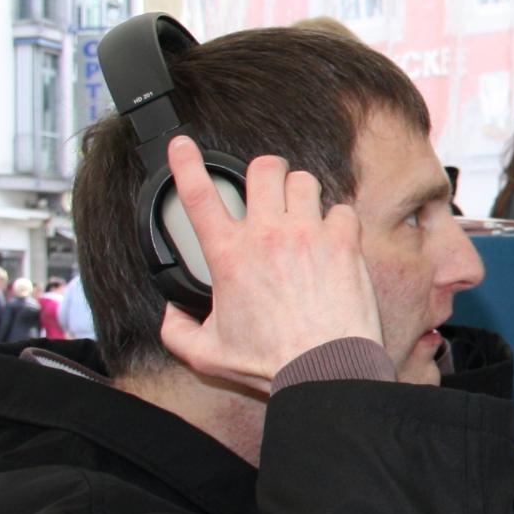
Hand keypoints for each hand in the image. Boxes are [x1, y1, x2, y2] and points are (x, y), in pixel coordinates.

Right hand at [154, 137, 383, 394]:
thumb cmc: (270, 363)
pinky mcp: (343, 242)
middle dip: (265, 172)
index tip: (181, 144)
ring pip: (304, 181)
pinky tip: (333, 240)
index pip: (197, 197)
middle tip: (268, 188)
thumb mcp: (205, 353)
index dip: (185, 164)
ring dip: (301, 193)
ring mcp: (308, 234)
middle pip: (263, 169)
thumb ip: (177, 331)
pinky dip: (338, 221)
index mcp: (229, 256)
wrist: (324, 369)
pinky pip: (341, 210)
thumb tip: (170, 315)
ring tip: (302, 215)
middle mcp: (267, 235)